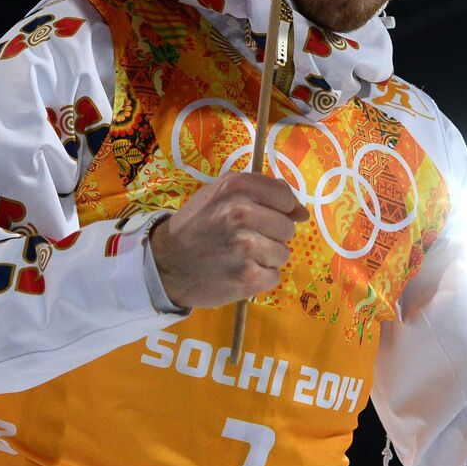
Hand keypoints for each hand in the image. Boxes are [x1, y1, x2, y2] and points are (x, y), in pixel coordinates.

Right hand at [149, 172, 309, 308]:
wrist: (165, 264)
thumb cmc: (197, 225)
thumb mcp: (221, 194)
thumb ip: (261, 192)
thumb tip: (301, 212)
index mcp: (236, 187)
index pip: (284, 197)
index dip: (282, 209)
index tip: (267, 217)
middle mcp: (241, 213)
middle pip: (287, 227)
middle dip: (272, 235)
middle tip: (246, 239)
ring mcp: (245, 247)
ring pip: (283, 253)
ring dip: (266, 258)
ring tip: (241, 257)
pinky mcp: (247, 278)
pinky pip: (274, 276)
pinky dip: (259, 278)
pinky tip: (239, 272)